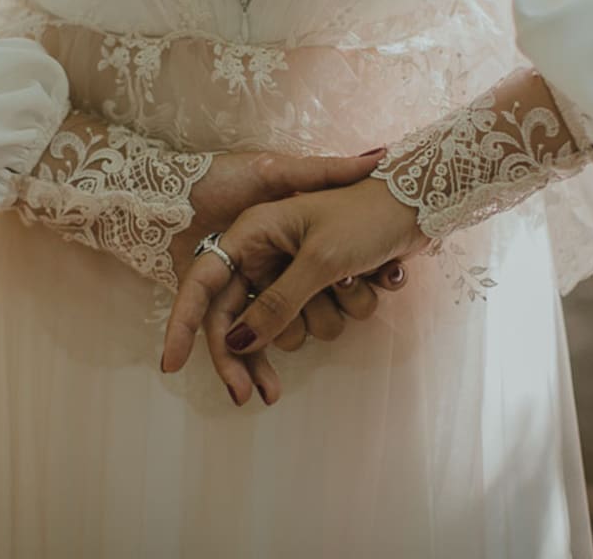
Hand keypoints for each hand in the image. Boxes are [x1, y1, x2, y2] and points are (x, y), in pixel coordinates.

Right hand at [163, 178, 430, 401]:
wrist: (423, 196)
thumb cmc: (367, 215)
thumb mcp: (320, 259)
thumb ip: (277, 304)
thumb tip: (236, 343)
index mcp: (253, 234)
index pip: (204, 287)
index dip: (183, 326)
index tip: (169, 365)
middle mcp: (269, 252)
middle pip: (247, 319)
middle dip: (273, 341)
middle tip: (269, 396)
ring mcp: (299, 268)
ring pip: (296, 324)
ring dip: (334, 312)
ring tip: (360, 278)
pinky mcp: (329, 280)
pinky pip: (328, 314)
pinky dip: (355, 303)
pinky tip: (379, 277)